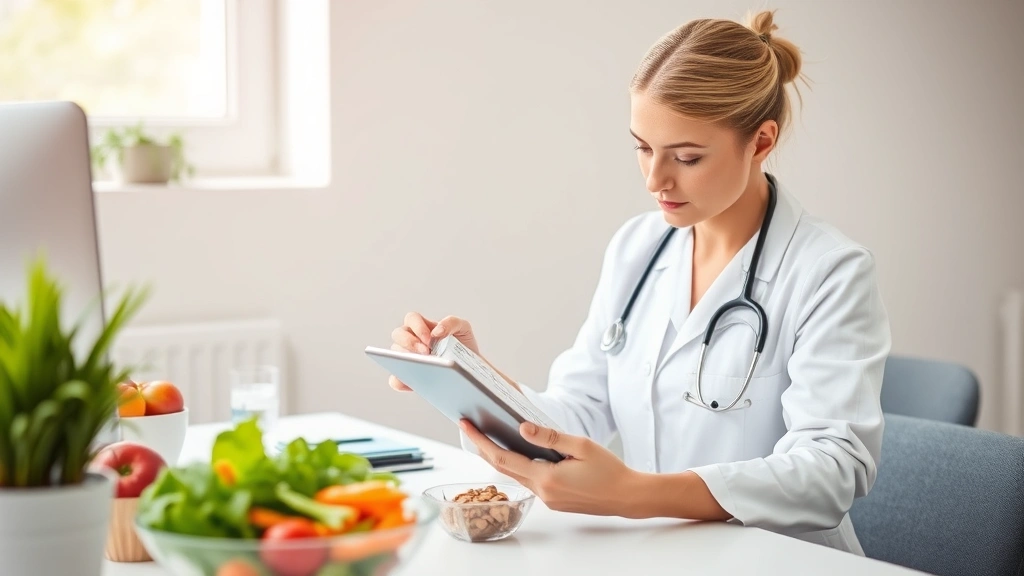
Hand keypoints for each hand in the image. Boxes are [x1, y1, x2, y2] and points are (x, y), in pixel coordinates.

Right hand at [388, 312, 479, 390]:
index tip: (430, 339)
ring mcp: (408, 358)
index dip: (418, 327)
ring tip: (421, 366)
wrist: (470, 368)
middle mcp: (411, 340)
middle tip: (426, 352)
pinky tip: (411, 382)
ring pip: (395, 354)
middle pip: (398, 334)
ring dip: (406, 359)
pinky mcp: (407, 377)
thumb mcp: (463, 328)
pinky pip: (395, 379)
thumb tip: (436, 331)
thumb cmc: (463, 346)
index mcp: (422, 326)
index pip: (411, 319)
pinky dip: (399, 381)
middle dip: (410, 342)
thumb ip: (451, 322)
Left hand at [459, 419, 637, 516]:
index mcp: (546, 478)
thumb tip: (522, 427)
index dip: (481, 441)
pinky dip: (518, 465)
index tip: (467, 426)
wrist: (627, 496)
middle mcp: (542, 492)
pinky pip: (529, 480)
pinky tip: (518, 452)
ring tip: (489, 436)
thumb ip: (550, 436)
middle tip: (470, 426)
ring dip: (500, 457)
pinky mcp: (554, 500)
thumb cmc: (610, 470)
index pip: (502, 458)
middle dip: (484, 447)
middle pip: (503, 468)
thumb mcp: (581, 445)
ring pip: (515, 475)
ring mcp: (547, 499)